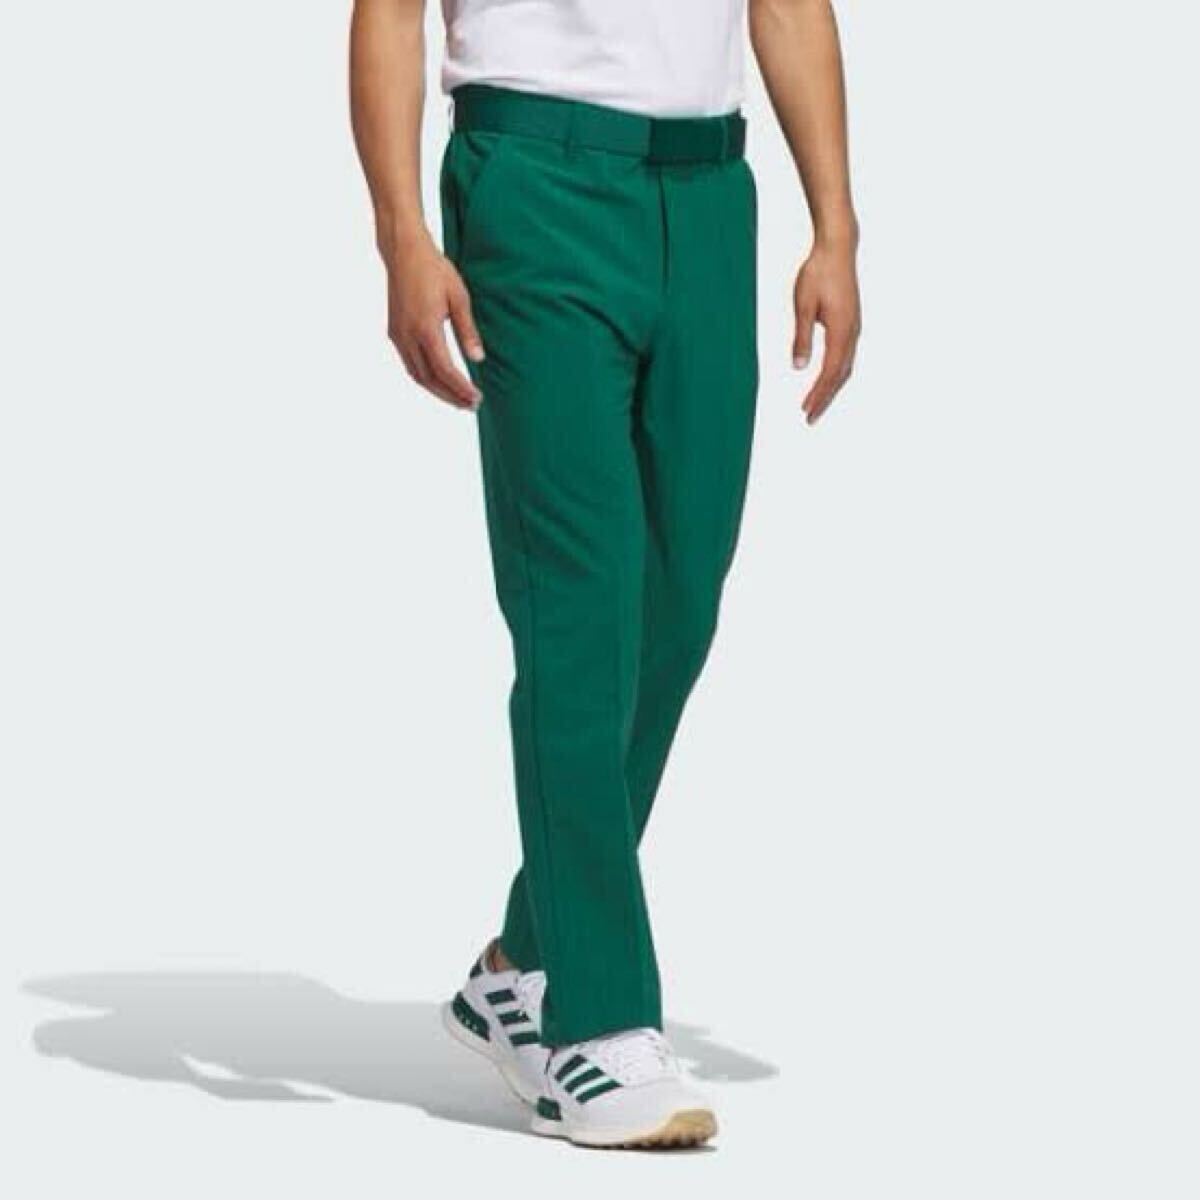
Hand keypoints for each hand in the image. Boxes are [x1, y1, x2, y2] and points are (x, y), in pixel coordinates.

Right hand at [386, 234, 484, 410]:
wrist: (404, 252)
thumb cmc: (434, 270)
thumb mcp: (459, 297)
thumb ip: (467, 330)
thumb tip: (478, 359)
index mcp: (425, 328)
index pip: (444, 370)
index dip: (460, 388)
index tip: (476, 398)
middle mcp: (407, 336)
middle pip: (429, 379)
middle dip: (450, 396)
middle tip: (470, 406)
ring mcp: (398, 335)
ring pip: (417, 375)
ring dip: (438, 390)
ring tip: (458, 399)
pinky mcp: (394, 332)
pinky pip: (409, 364)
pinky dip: (425, 378)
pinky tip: (440, 381)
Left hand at [792, 242, 861, 424]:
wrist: (838, 248)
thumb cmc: (818, 273)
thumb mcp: (803, 305)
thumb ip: (801, 337)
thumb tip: (799, 367)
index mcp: (841, 330)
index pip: (830, 372)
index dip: (818, 394)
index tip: (806, 411)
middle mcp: (852, 333)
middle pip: (840, 376)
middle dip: (825, 398)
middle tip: (809, 418)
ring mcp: (854, 328)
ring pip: (845, 367)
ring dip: (831, 388)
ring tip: (816, 404)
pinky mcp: (851, 323)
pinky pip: (846, 356)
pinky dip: (837, 373)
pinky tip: (827, 379)